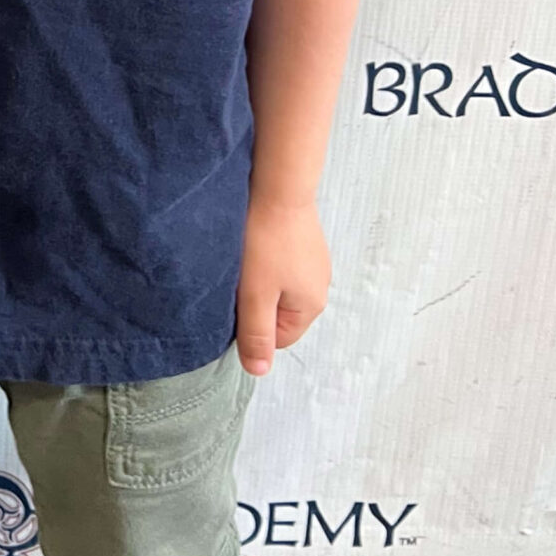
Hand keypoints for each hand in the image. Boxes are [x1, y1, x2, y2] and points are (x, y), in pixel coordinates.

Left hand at [236, 196, 330, 376]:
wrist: (278, 185)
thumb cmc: (266, 240)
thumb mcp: (255, 295)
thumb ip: (256, 335)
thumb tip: (259, 371)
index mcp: (311, 306)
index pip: (277, 338)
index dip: (251, 325)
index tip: (235, 301)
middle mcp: (319, 286)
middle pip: (278, 311)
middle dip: (255, 300)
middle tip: (238, 277)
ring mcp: (314, 261)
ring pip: (277, 284)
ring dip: (258, 276)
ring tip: (245, 256)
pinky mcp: (303, 239)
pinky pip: (281, 261)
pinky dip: (265, 255)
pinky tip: (254, 240)